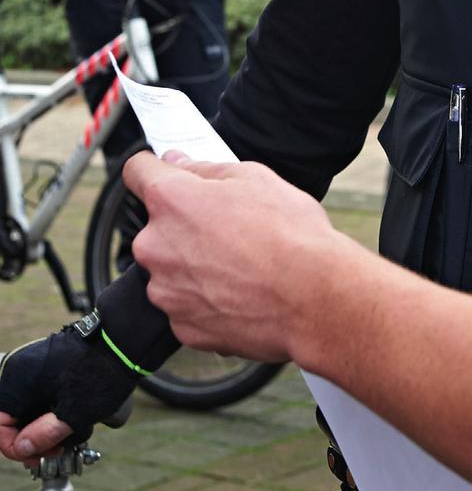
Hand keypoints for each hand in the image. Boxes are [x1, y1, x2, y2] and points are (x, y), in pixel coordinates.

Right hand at [0, 328, 135, 462]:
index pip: (0, 427)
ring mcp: (34, 367)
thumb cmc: (101, 371)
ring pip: (29, 411)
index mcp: (17, 381)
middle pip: (14, 420)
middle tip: (56, 450)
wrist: (123, 340)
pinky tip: (72, 419)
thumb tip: (22, 448)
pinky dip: (53, 412)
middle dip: (34, 440)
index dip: (17, 448)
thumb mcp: (73, 413)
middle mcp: (20, 371)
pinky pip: (41, 398)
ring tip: (71, 434)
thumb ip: (44, 435)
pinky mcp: (49, 366)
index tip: (39, 457)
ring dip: (46, 428)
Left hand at [125, 151, 336, 362]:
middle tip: (229, 227)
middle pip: (158, 226)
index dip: (154, 168)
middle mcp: (156, 246)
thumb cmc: (291, 236)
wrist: (314, 299)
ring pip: (171, 268)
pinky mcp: (182, 326)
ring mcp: (166, 291)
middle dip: (185, 224)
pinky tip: (240, 290)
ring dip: (194, 264)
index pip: (137, 171)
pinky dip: (206, 298)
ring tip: (241, 264)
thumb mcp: (256, 178)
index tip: (169, 174)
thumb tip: (180, 164)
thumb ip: (206, 169)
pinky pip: (186, 304)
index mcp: (171, 201)